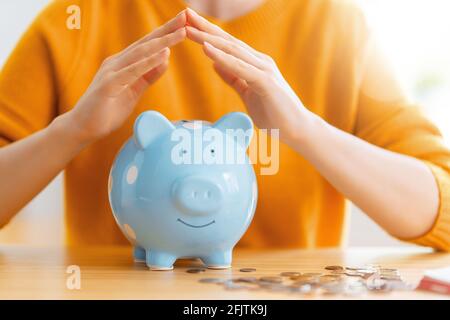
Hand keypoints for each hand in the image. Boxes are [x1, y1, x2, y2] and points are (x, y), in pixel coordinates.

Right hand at [64, 11, 187, 145]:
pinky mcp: (108, 84)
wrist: (83, 127)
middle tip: (187, 15)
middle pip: (147, 42)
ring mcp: (112, 71)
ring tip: (182, 31)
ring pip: (141, 52)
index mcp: (124, 63)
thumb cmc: (107, 110)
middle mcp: (117, 62)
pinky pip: (132, 71)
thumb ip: (148, 75)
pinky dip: (148, 62)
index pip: (148, 45)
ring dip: (163, 41)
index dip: (167, 33)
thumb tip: (165, 59)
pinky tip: (164, 53)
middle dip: (167, 29)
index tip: (185, 22)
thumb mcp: (134, 90)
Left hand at [185, 9, 313, 145]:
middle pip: (227, 41)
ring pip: (232, 50)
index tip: (188, 23)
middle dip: (204, 27)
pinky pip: (240, 67)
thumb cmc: (274, 113)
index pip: (226, 45)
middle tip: (184, 13)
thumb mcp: (247, 92)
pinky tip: (205, 49)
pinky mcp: (266, 82)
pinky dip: (222, 57)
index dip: (207, 33)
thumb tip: (215, 64)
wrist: (297, 129)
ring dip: (208, 38)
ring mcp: (264, 70)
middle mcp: (259, 61)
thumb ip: (233, 77)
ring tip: (188, 28)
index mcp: (254, 63)